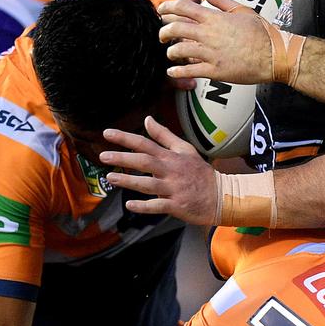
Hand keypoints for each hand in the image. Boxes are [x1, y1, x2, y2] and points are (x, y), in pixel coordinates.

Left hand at [100, 116, 217, 224]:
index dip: (126, 138)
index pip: (146, 143)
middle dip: (124, 158)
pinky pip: (158, 206)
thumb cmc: (200, 173)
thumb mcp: (185, 149)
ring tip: (110, 178)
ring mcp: (174, 189)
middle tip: (104, 156)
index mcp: (172, 157)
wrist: (220, 195)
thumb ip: (164, 135)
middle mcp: (171, 171)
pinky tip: (130, 204)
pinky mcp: (176, 205)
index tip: (108, 133)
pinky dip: (144, 206)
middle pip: (145, 162)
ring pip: (148, 184)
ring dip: (129, 181)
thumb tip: (147, 119)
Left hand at [158, 0, 273, 84]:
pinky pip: (189, 71)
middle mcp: (210, 34)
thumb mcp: (242, 10)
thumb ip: (220, 0)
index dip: (168, 7)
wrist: (275, 54)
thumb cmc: (262, 32)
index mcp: (215, 18)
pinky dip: (177, 72)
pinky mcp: (215, 70)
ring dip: (171, 52)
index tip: (161, 10)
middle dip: (164, 31)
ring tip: (171, 54)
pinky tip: (172, 72)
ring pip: (179, 50)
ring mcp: (211, 53)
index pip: (184, 7)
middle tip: (162, 35)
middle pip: (176, 28)